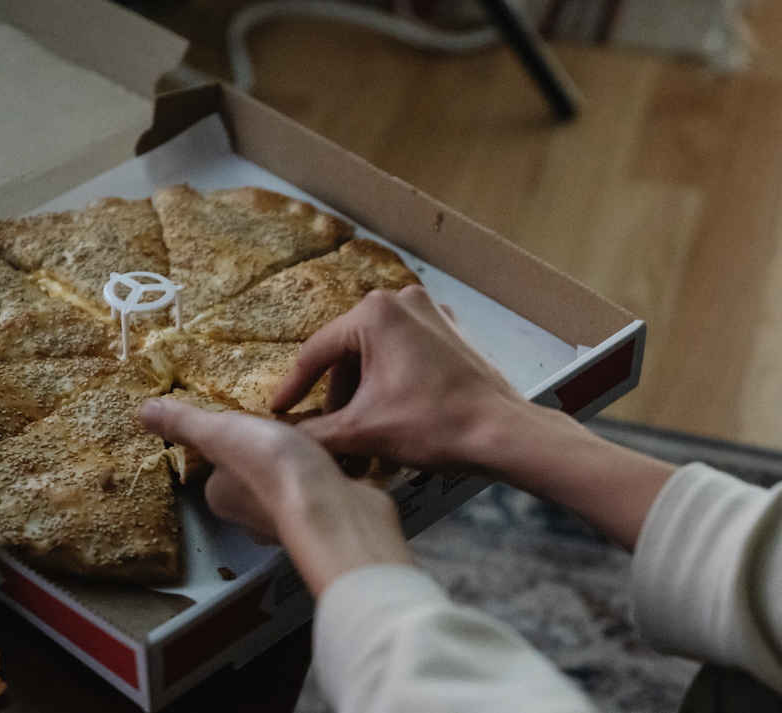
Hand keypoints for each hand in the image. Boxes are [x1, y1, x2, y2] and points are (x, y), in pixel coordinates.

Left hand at [139, 399, 412, 596]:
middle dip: (270, 463)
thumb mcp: (222, 432)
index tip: (255, 430)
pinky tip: (338, 467)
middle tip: (289, 435)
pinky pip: (321, 496)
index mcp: (220, 497)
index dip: (235, 447)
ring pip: (289, 491)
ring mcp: (289, 524)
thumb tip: (142, 411)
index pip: (220, 469)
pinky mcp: (324, 522)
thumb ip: (187, 423)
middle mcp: (248, 518)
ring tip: (316, 448)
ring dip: (300, 473)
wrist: (331, 508)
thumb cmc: (271, 467)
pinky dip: (327, 483)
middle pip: (255, 482)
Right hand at [269, 285, 528, 471]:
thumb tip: (283, 440)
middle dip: (339, 398)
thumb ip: (313, 433)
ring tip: (364, 437)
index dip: (294, 387)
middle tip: (329, 433)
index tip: (279, 411)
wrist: (501, 432)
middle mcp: (404, 301)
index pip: (317, 352)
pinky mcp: (455, 334)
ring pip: (381, 356)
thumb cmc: (436, 425)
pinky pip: (410, 356)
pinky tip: (394, 419)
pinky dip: (395, 384)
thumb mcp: (361, 432)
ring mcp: (434, 314)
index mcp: (375, 313)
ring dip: (367, 395)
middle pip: (350, 354)